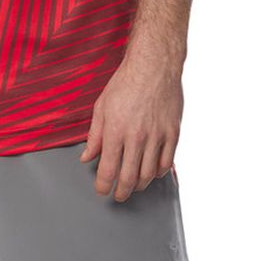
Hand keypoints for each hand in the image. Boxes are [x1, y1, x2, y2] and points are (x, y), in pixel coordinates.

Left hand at [80, 56, 182, 200]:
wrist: (153, 66)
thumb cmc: (126, 82)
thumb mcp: (102, 106)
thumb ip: (94, 135)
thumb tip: (87, 156)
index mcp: (116, 130)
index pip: (108, 169)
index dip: (103, 185)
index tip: (101, 190)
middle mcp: (137, 136)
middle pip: (129, 177)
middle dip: (121, 192)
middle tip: (118, 195)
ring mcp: (157, 136)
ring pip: (149, 174)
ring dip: (140, 185)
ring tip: (134, 186)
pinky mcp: (172, 133)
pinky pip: (167, 162)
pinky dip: (159, 173)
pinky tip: (152, 172)